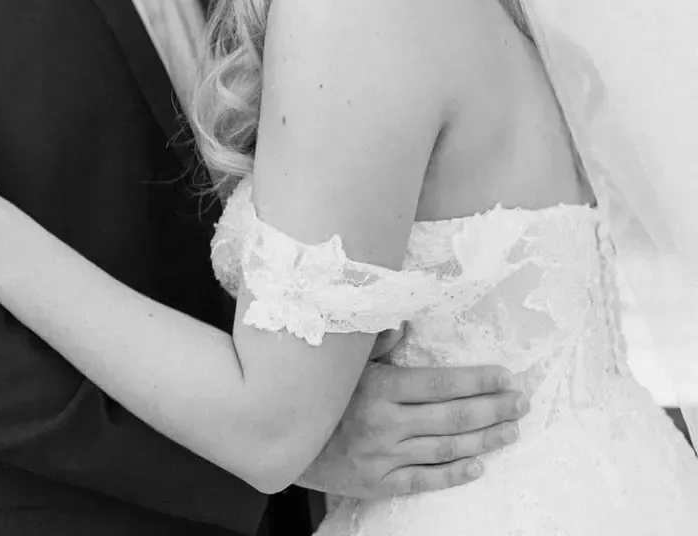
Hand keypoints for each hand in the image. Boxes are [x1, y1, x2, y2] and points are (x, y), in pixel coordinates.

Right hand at [300, 361, 527, 497]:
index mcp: (380, 388)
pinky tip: (479, 465)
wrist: (285, 440)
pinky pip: (427, 479)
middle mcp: (387, 423)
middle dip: (493, 408)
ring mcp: (385, 457)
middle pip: (453, 416)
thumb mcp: (344, 363)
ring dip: (485, 439)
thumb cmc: (321, 395)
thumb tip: (404, 323)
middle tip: (521, 402)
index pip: (442, 383)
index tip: (505, 376)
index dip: (478, 380)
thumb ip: (376, 343)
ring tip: (512, 430)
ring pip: (447, 448)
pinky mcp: (380, 483)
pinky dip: (455, 473)